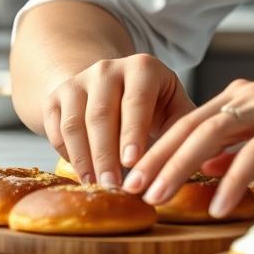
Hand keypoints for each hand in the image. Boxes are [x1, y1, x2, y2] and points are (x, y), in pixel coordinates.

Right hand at [42, 53, 195, 187]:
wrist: (111, 83)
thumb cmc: (153, 103)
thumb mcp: (174, 106)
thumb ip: (184, 128)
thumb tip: (197, 159)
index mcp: (143, 67)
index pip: (136, 100)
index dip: (133, 132)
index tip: (132, 162)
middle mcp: (107, 68)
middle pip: (102, 115)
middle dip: (106, 154)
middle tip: (112, 185)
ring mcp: (78, 81)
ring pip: (75, 124)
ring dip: (83, 159)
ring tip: (95, 185)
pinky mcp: (56, 96)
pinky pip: (57, 129)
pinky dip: (66, 154)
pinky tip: (81, 173)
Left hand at [121, 79, 253, 217]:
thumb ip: (239, 155)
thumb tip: (204, 169)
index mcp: (242, 99)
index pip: (187, 125)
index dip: (156, 152)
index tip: (132, 180)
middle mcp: (251, 96)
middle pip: (190, 128)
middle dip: (156, 161)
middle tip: (132, 190)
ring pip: (212, 136)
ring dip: (181, 168)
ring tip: (160, 198)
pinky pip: (252, 155)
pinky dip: (231, 182)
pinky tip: (218, 206)